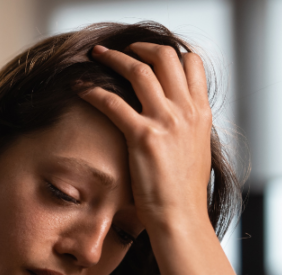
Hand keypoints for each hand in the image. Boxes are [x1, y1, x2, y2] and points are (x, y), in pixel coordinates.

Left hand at [79, 43, 212, 233]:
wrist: (181, 219)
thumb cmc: (182, 195)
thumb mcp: (194, 153)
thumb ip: (185, 131)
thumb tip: (172, 124)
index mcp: (201, 114)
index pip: (191, 64)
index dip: (167, 53)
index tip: (147, 54)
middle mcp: (187, 112)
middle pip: (165, 58)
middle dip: (138, 48)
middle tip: (117, 50)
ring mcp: (167, 122)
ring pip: (139, 72)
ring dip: (114, 59)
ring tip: (95, 57)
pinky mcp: (143, 137)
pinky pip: (113, 103)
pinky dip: (93, 90)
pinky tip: (80, 88)